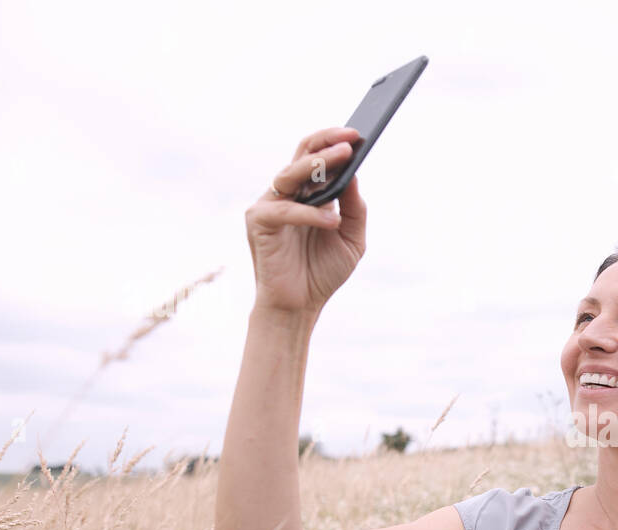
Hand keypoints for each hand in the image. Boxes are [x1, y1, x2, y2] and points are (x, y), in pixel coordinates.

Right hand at [244, 126, 367, 317]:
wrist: (299, 307)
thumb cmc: (322, 273)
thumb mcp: (351, 239)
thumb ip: (353, 209)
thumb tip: (355, 175)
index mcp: (306, 194)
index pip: (316, 157)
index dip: (334, 142)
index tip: (358, 134)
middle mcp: (285, 194)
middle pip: (302, 155)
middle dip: (327, 143)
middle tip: (351, 137)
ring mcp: (269, 205)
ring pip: (291, 173)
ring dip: (318, 164)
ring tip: (344, 157)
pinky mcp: (259, 223)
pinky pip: (286, 210)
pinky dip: (311, 214)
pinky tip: (331, 220)